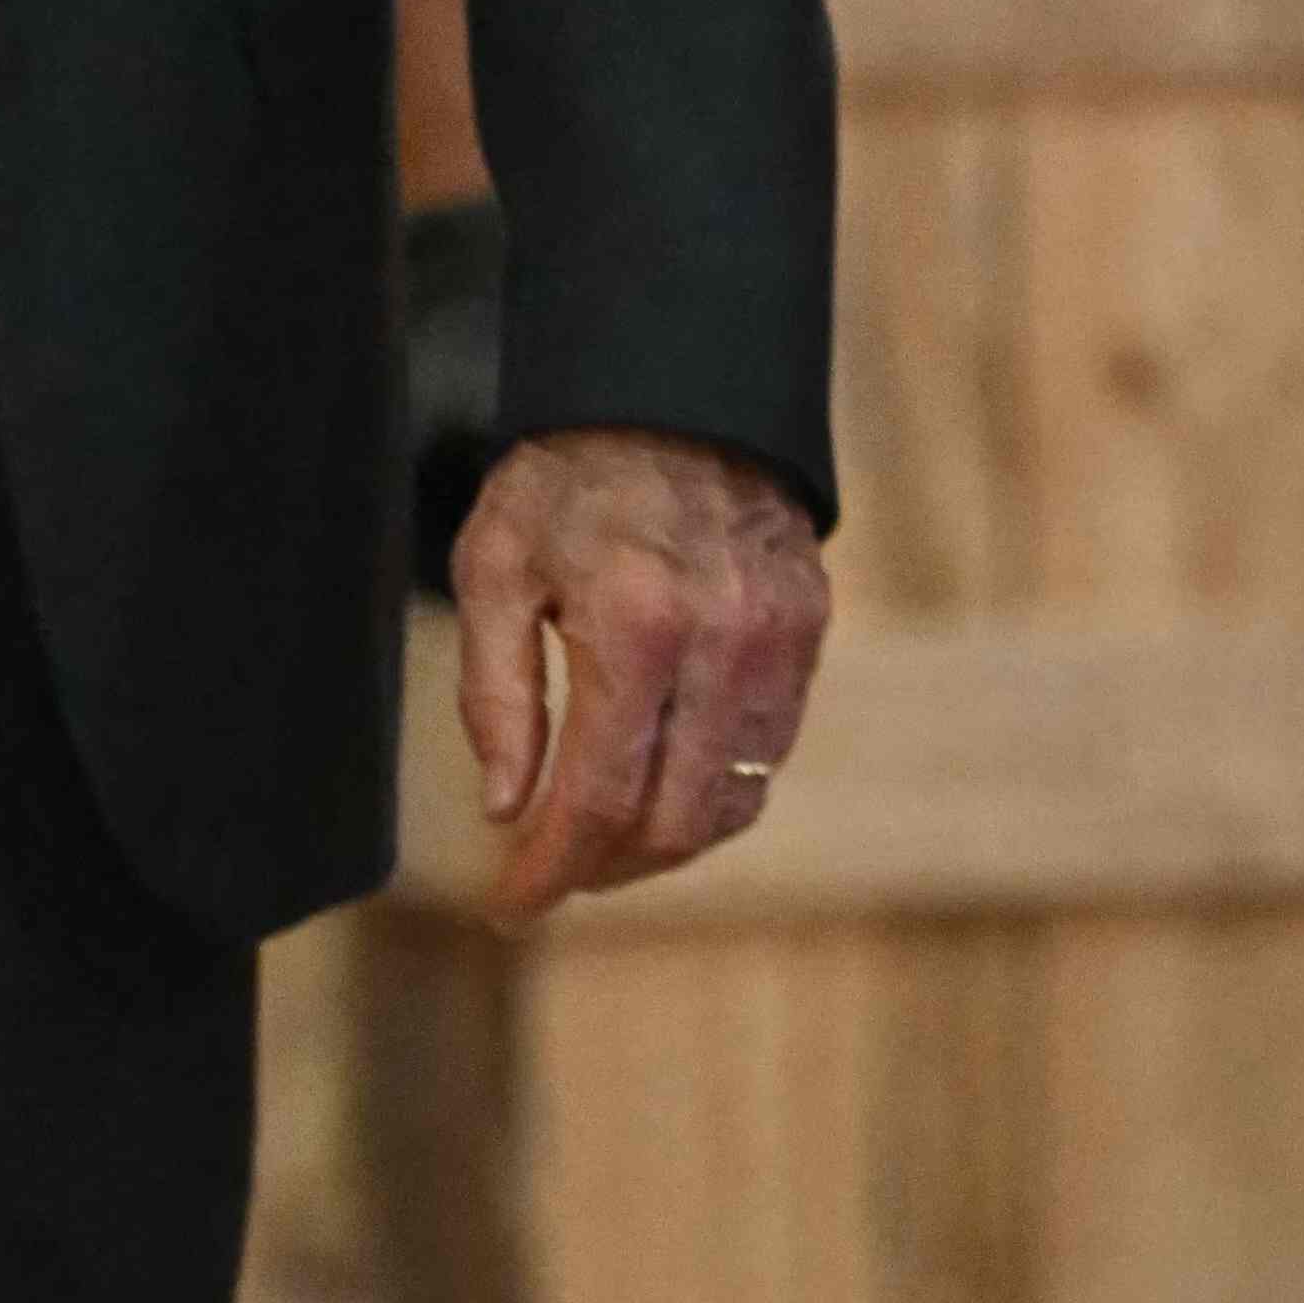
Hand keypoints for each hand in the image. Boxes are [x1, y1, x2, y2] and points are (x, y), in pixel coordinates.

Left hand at [447, 425, 831, 917]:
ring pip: (730, 803)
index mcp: (634, 627)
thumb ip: (497, 694)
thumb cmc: (565, 479)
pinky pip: (766, 757)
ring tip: (596, 842)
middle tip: (548, 874)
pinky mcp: (809, 639)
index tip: (509, 907)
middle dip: (603, 867)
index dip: (551, 868)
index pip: (597, 795)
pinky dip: (709, 795)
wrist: (675, 395)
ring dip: (660, 844)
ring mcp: (778, 647)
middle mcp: (721, 647)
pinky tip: (657, 787)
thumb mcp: (494, 567)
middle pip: (673, 822)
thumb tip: (509, 809)